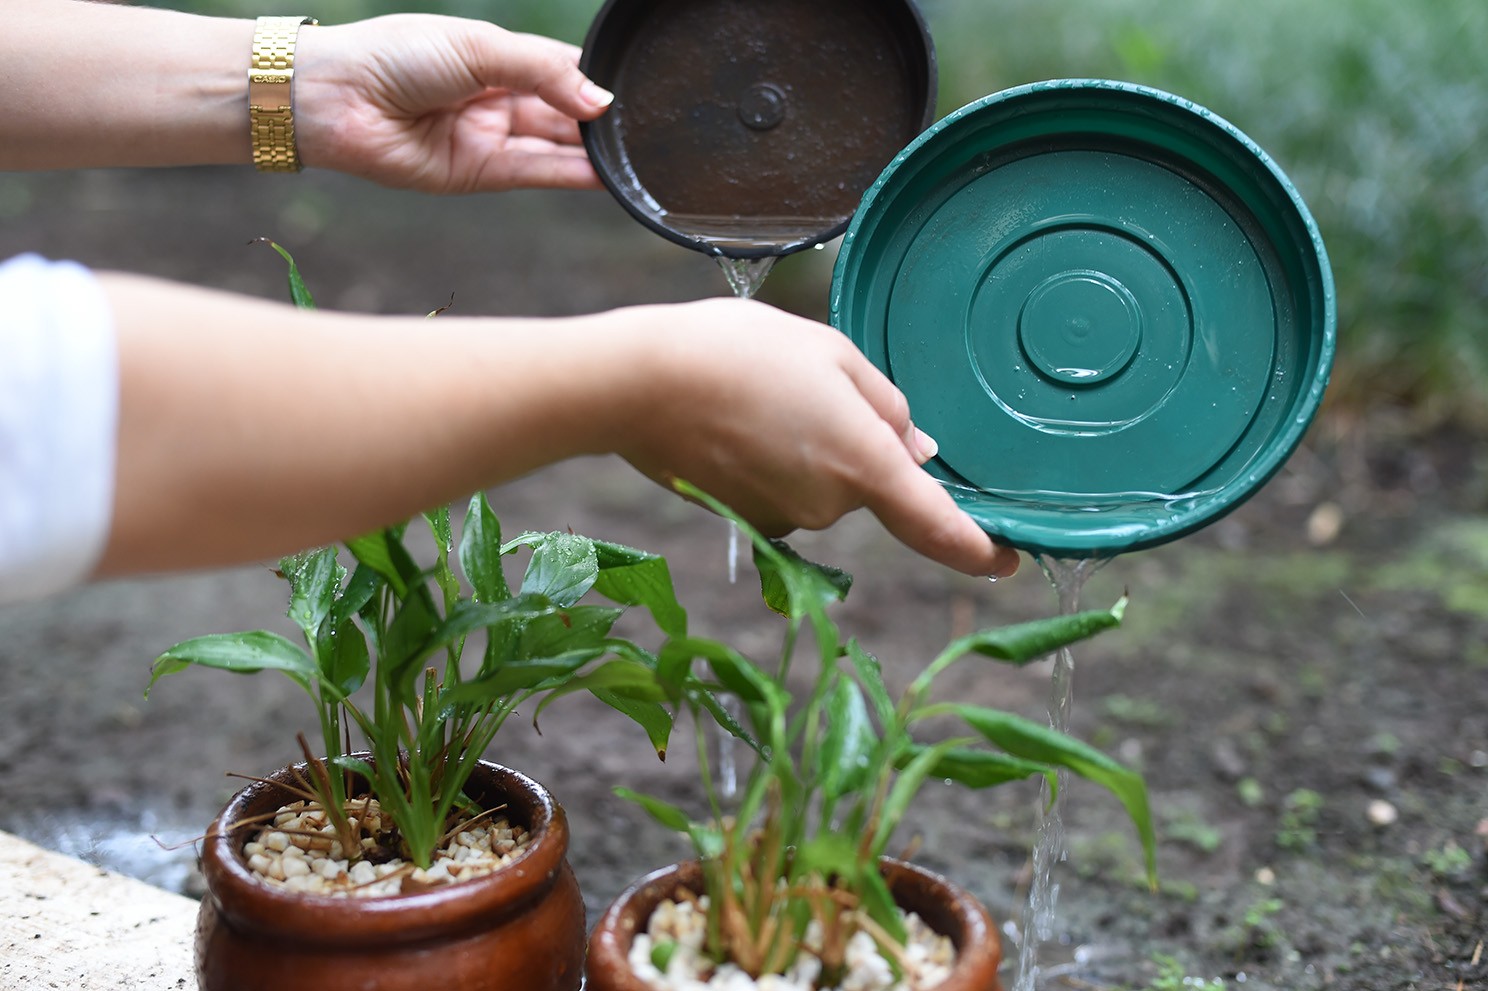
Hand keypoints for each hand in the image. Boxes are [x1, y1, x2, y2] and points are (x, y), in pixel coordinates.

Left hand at [294, 15, 611, 192]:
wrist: (338, 98)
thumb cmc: (396, 55)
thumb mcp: (480, 47)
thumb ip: (544, 71)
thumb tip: (600, 100)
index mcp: (496, 56)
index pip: (561, 67)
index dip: (595, 79)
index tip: (637, 89)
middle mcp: (497, 98)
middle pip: (563, 111)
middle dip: (600, 120)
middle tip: (644, 128)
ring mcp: (490, 137)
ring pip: (555, 146)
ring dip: (593, 152)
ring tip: (635, 156)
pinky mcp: (480, 173)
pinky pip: (536, 173)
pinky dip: (571, 174)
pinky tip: (604, 173)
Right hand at [607, 299, 1020, 578]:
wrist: (636, 384)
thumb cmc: (737, 352)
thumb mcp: (830, 353)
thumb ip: (887, 405)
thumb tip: (917, 448)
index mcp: (863, 464)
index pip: (939, 526)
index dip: (981, 550)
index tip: (1011, 559)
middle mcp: (827, 507)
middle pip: (867, 485)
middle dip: (852, 444)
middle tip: (805, 384)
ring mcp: (782, 520)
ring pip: (820, 486)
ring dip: (807, 448)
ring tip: (759, 394)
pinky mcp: (744, 520)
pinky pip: (780, 492)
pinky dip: (770, 462)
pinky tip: (735, 420)